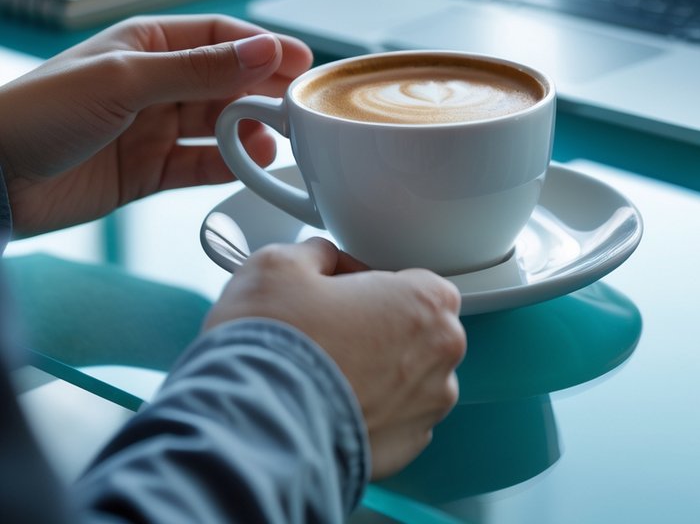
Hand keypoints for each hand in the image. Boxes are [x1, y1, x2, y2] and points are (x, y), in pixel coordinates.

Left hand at [0, 14, 312, 236]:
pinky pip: (200, 165)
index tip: (301, 62)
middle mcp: (154, 83)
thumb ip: (200, 69)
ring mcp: (151, 128)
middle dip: (263, 91)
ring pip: (218, 125)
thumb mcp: (126, 79)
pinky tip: (252, 166)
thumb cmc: (39, 113)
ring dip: (250, 131)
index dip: (262, 47)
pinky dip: (229, 166)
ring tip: (278, 139)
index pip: (219, 37)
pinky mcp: (146, 171)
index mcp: (147, 44)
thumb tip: (265, 51)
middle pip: (226, 82)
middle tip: (299, 105)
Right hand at [204, 239, 465, 478]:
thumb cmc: (276, 345)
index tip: (337, 294)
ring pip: (405, 377)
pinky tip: (327, 406)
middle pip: (413, 329)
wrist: (253, 429)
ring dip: (373, 373)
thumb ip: (316, 254)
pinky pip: (391, 420)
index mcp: (427, 300)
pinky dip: (365, 412)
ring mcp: (427, 407)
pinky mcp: (405, 451)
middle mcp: (441, 354)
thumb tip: (320, 261)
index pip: (410, 280)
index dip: (368, 284)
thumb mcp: (281, 264)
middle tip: (325, 332)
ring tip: (321, 374)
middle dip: (375, 328)